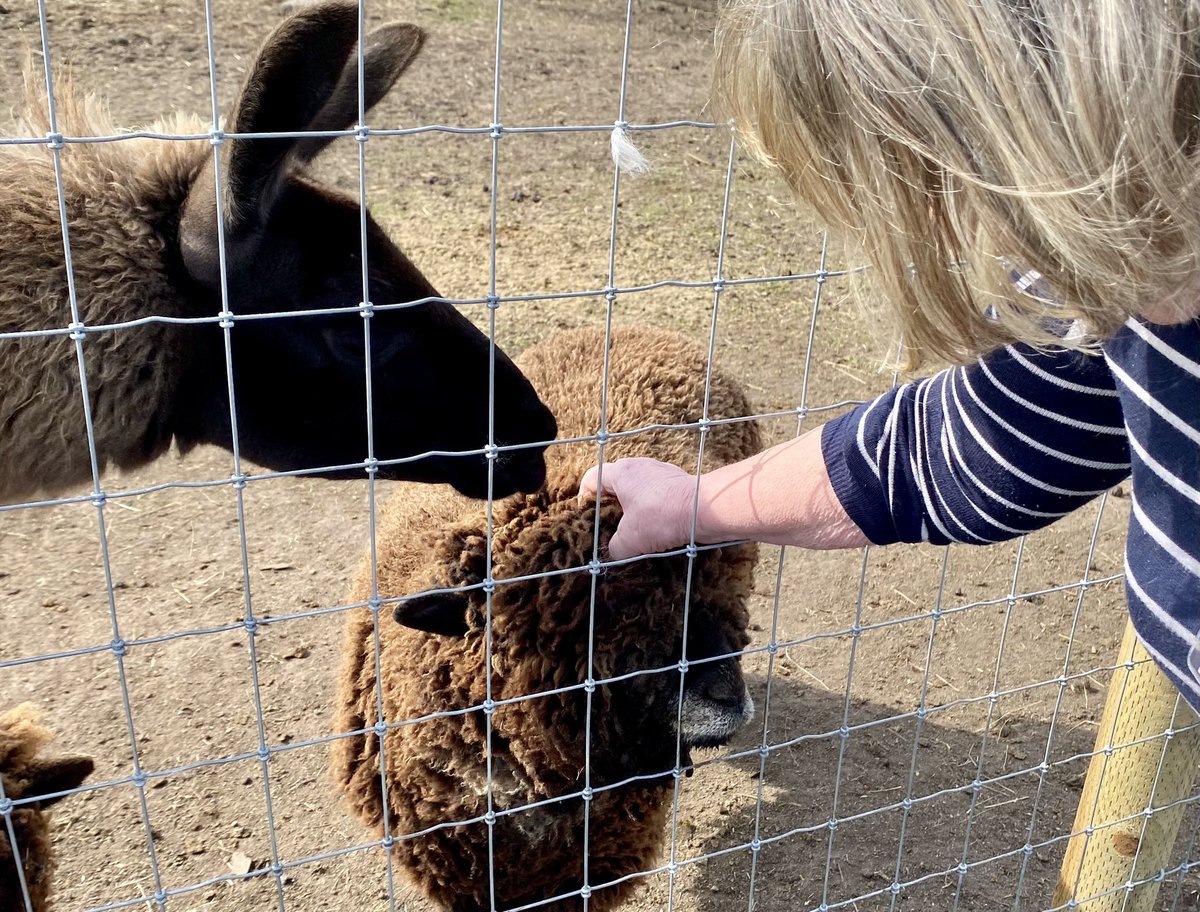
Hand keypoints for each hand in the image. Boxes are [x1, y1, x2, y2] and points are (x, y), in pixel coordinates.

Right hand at [578, 458, 702, 560]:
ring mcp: (661, 472)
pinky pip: (657, 493)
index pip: (592, 478)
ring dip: (633, 507)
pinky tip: (658, 526)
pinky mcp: (678, 482)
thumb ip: (614, 546)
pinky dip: (653, 508)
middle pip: (615, 482)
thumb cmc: (662, 517)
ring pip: (638, 488)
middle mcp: (640, 466)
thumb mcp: (630, 539)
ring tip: (635, 528)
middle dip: (610, 504)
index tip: (587, 517)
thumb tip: (613, 551)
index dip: (584, 498)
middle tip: (610, 525)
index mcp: (622, 473)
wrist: (706, 509)